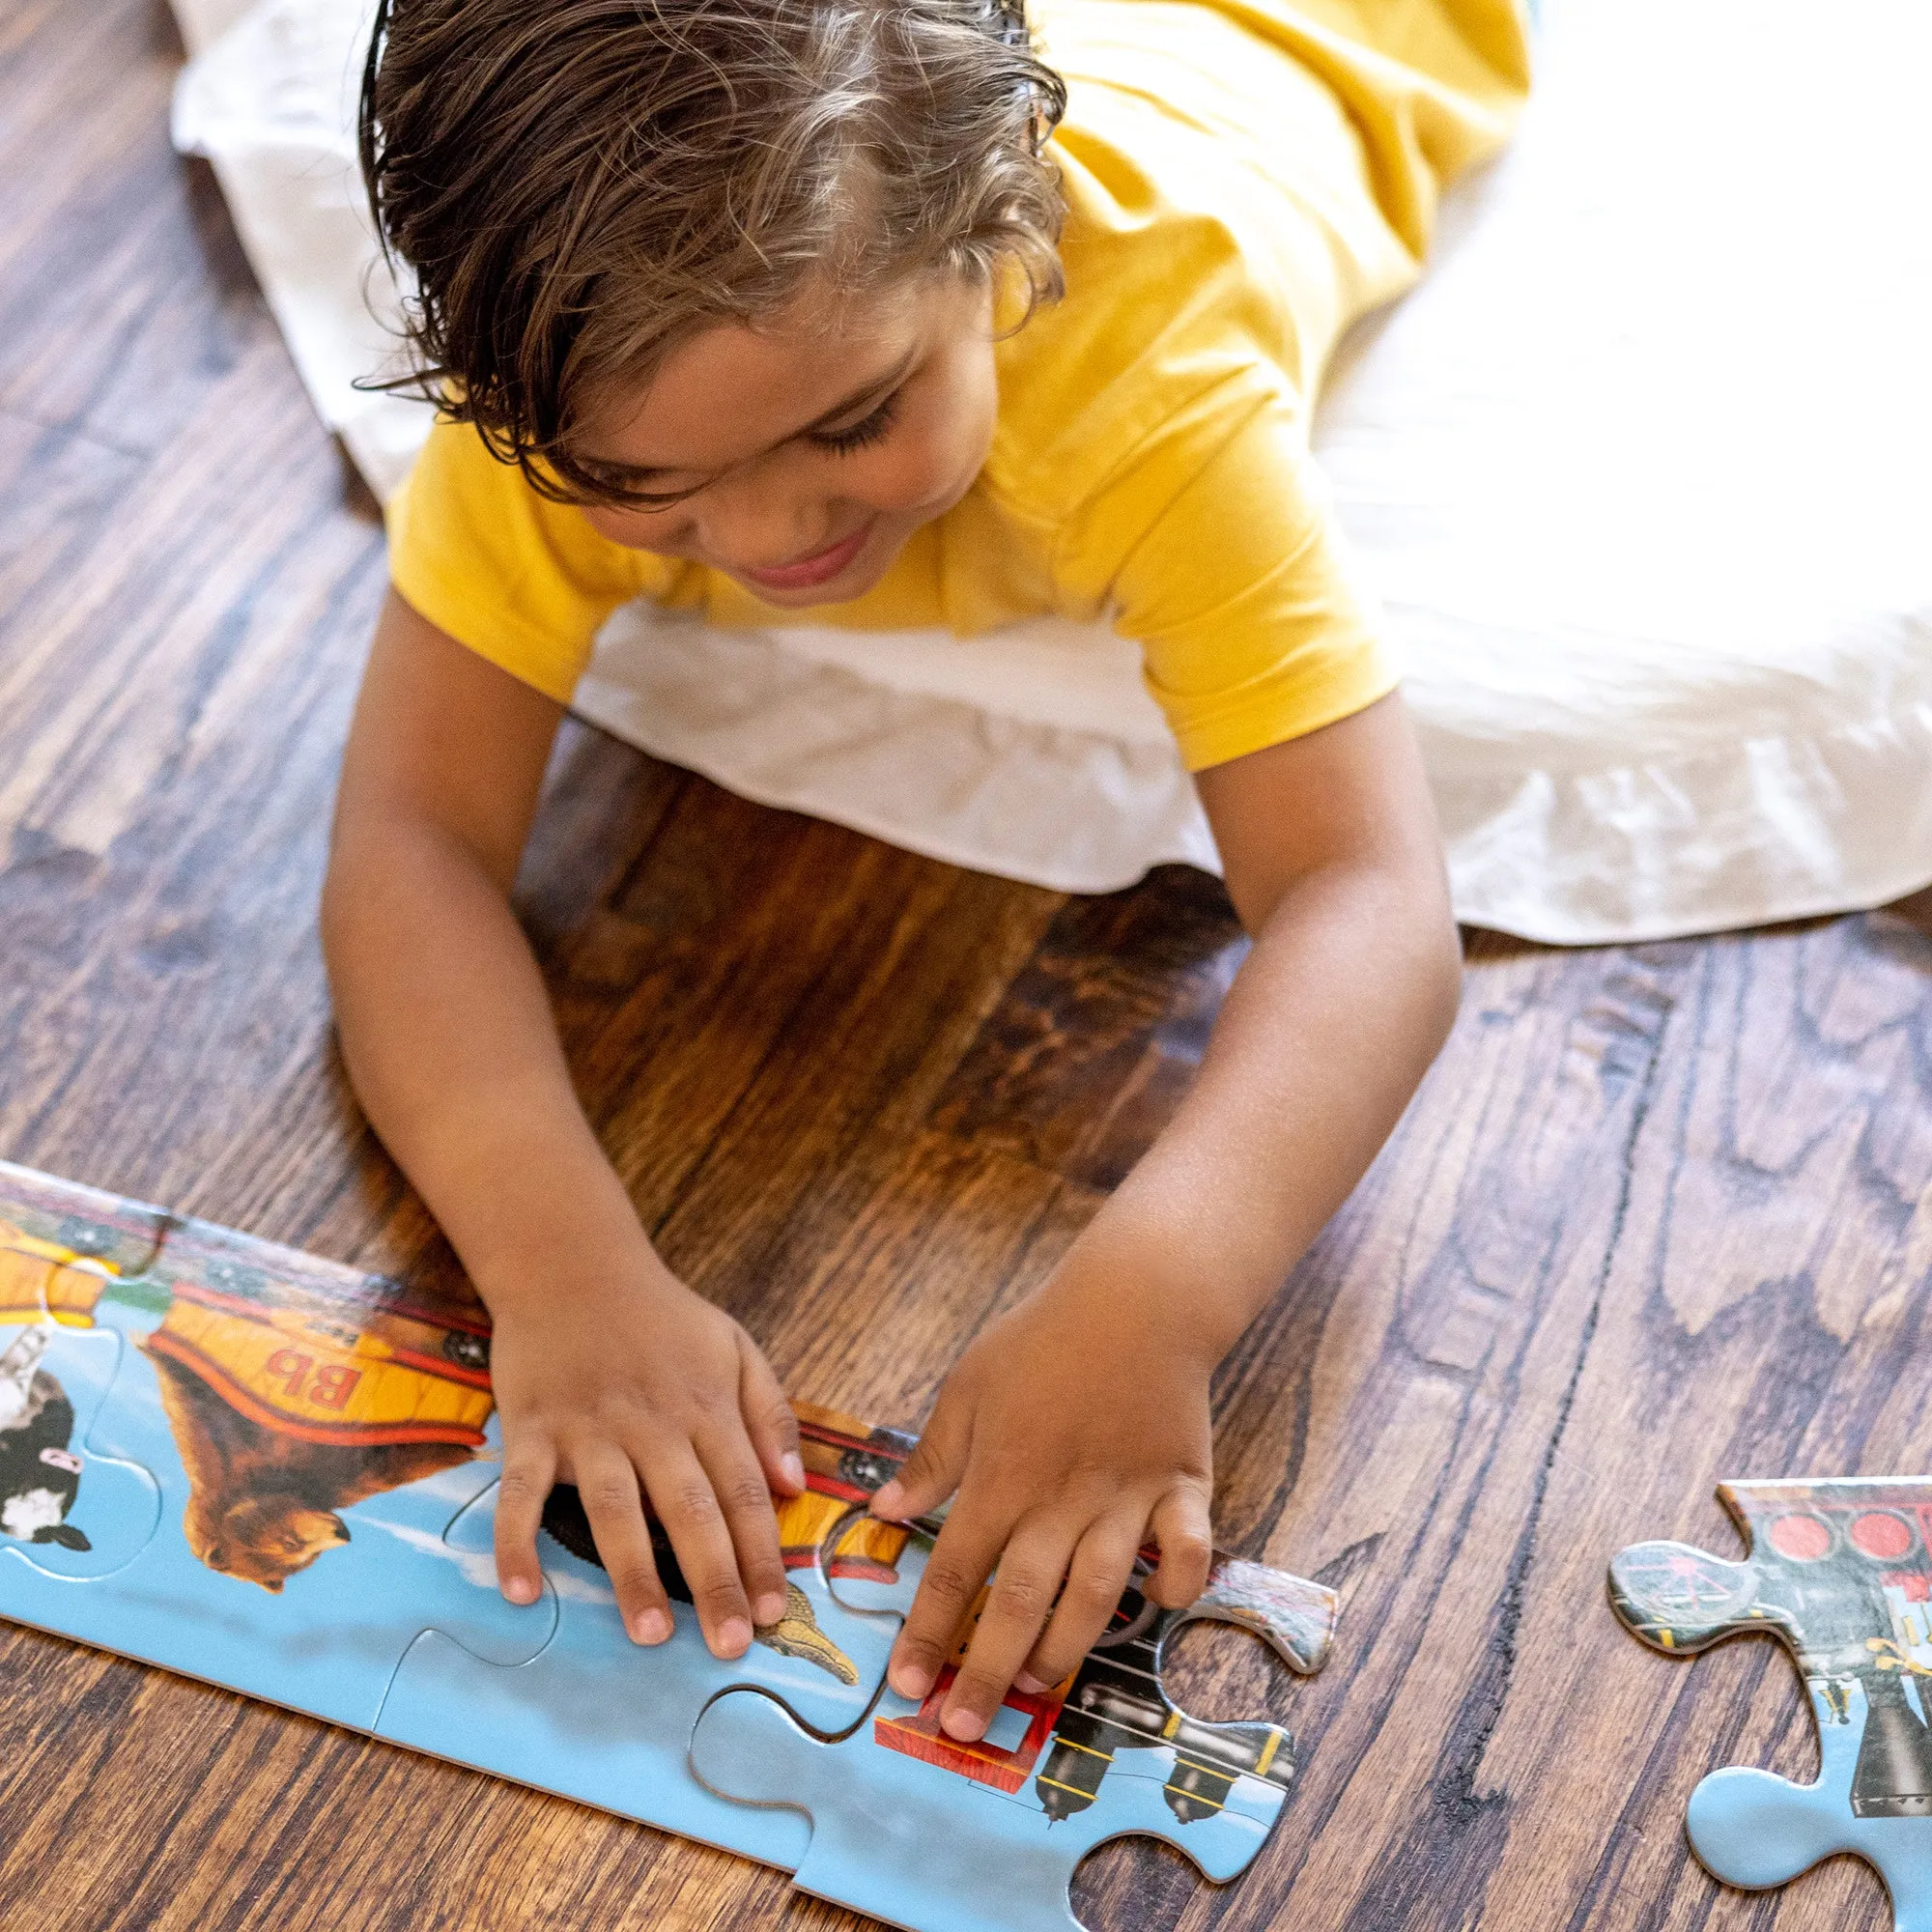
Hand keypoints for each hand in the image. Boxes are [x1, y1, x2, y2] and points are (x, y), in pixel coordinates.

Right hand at [485, 1257, 803, 1658]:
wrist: (572, 1264)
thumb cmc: (661, 1316)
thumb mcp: (734, 1345)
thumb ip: (769, 1413)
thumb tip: (795, 1486)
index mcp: (706, 1406)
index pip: (743, 1491)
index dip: (761, 1554)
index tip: (775, 1612)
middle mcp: (653, 1422)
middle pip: (690, 1509)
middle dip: (714, 1580)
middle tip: (729, 1646)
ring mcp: (589, 1427)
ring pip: (616, 1508)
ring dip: (633, 1573)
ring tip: (650, 1634)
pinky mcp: (532, 1428)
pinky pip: (521, 1492)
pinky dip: (517, 1541)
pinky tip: (523, 1592)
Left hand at [870, 1269, 1214, 1740]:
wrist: (1137, 1297)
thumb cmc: (1042, 1340)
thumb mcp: (969, 1388)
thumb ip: (931, 1458)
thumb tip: (884, 1512)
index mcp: (1002, 1476)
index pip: (954, 1570)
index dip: (927, 1632)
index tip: (905, 1685)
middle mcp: (1061, 1500)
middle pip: (1019, 1601)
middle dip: (988, 1670)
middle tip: (964, 1726)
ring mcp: (1126, 1498)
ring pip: (1094, 1593)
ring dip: (1065, 1648)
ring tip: (1039, 1688)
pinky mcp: (1181, 1487)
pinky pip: (1185, 1551)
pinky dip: (1174, 1585)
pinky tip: (1157, 1609)